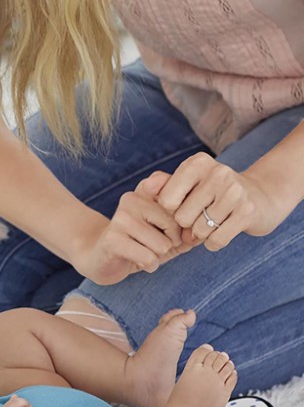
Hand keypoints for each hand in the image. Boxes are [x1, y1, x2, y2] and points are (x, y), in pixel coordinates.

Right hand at [74, 175, 193, 285]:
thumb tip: (201, 231)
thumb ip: (185, 224)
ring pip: (163, 245)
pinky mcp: (113, 239)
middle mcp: (132, 198)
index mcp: (145, 190)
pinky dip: (148, 265)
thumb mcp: (165, 230)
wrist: (100, 257)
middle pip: (175, 225)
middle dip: (171, 242)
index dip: (184, 222)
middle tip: (154, 244)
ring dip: (158, 256)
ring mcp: (121, 218)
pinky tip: (137, 261)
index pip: (180, 200)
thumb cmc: (139, 243)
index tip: (176, 229)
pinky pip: (149, 258)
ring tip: (143, 251)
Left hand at [145, 154, 284, 250]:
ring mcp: (235, 191)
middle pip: (181, 217)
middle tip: (201, 217)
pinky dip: (215, 243)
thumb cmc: (214, 194)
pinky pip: (216, 240)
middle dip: (187, 225)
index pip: (165, 200)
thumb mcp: (190, 185)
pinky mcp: (247, 211)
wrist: (261, 198)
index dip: (171, 211)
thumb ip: (164, 186)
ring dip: (202, 234)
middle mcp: (217, 172)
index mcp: (197, 163)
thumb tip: (146, 187)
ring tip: (214, 222)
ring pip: (199, 231)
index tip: (183, 206)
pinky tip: (222, 231)